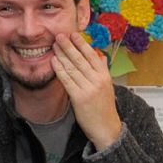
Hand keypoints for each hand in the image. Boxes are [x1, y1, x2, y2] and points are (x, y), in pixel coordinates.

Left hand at [52, 33, 123, 148]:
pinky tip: (54, 62)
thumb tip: (99, 56)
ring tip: (54, 46)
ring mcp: (88, 89)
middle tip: (59, 36)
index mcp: (105, 76)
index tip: (73, 35)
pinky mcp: (79, 98)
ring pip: (72, 68)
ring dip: (62, 55)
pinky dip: (59, 70)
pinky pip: (67, 80)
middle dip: (69, 46)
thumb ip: (103, 70)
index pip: (92, 56)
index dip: (82, 44)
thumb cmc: (105, 108)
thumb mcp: (108, 87)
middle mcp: (98, 80)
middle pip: (80, 59)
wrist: (106, 128)